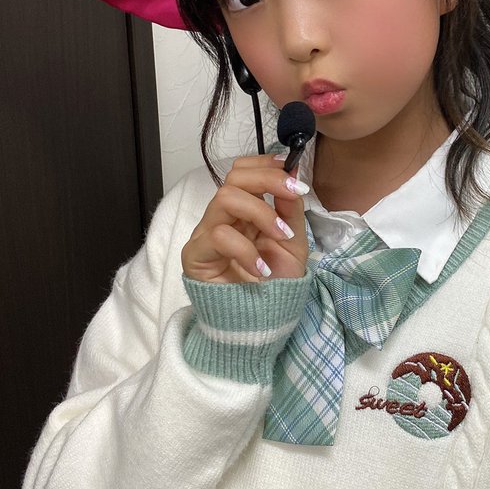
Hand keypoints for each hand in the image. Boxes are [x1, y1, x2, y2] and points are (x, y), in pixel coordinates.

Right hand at [181, 155, 308, 282]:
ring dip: (261, 212)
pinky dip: (246, 249)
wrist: (262, 323)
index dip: (267, 164)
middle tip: (293, 194)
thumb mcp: (293, 241)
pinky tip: (261, 268)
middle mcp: (223, 218)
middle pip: (233, 177)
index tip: (293, 172)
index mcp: (245, 211)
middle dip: (268, 179)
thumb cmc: (275, 283)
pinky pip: (218, 236)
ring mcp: (206, 235)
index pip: (243, 171)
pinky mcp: (196, 256)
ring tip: (281, 236)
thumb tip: (293, 170)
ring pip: (225, 198)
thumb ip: (290, 208)